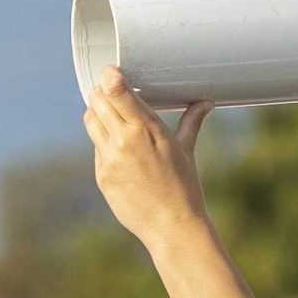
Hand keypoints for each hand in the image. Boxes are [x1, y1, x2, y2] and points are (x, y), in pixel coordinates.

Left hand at [82, 71, 213, 244]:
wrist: (171, 226)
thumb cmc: (184, 187)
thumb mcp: (187, 150)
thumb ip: (192, 121)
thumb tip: (206, 102)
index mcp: (147, 129)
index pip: (117, 92)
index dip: (109, 77)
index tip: (110, 71)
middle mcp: (124, 141)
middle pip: (98, 101)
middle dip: (102, 94)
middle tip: (111, 92)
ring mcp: (109, 158)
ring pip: (90, 120)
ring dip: (97, 113)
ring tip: (110, 115)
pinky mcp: (102, 175)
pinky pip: (96, 147)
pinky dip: (103, 141)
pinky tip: (118, 148)